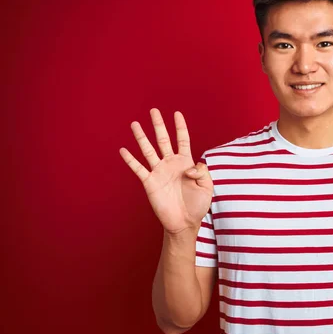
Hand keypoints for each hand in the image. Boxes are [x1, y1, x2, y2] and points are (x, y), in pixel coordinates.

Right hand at [119, 109, 212, 233]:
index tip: (177, 113)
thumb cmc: (197, 205)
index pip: (183, 140)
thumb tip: (189, 166)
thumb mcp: (207, 186)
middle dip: (159, 125)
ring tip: (135, 124)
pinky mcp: (149, 183)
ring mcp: (159, 172)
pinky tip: (123, 150)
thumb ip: (202, 171)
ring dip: (141, 137)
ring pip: (149, 150)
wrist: (184, 223)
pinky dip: (130, 160)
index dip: (180, 127)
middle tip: (154, 110)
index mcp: (186, 163)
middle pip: (163, 140)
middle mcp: (171, 164)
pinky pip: (138, 168)